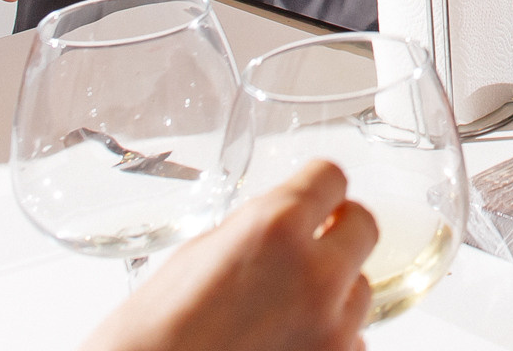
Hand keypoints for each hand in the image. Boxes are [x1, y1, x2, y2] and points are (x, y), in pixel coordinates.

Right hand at [80, 161, 376, 350]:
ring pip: (362, 287)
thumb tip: (284, 227)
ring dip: (334, 290)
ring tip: (286, 308)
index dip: (317, 186)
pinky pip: (353, 338)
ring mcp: (332, 327)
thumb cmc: (149, 338)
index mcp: (274, 229)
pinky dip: (330, 336)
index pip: (330, 178)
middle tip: (312, 244)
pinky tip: (289, 341)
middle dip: (338, 231)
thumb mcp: (195, 257)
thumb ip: (252, 232)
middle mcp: (314, 273)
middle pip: (363, 226)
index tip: (315, 194)